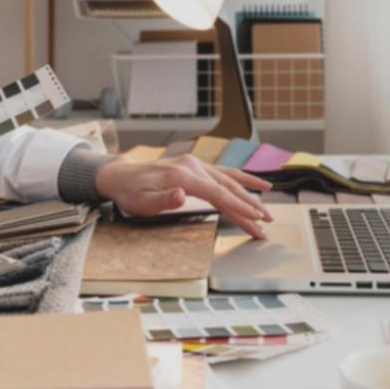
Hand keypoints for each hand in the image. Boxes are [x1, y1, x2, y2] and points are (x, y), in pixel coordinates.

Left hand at [94, 155, 274, 238]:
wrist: (121, 176)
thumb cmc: (131, 192)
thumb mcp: (141, 202)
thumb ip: (163, 199)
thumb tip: (182, 195)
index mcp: (184, 176)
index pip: (218, 194)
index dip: (239, 207)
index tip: (255, 218)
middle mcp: (194, 167)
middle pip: (228, 189)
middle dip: (250, 207)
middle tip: (267, 223)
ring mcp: (197, 165)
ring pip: (230, 181)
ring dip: (250, 195)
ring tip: (268, 210)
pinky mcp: (197, 167)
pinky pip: (225, 173)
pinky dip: (243, 179)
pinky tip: (259, 184)